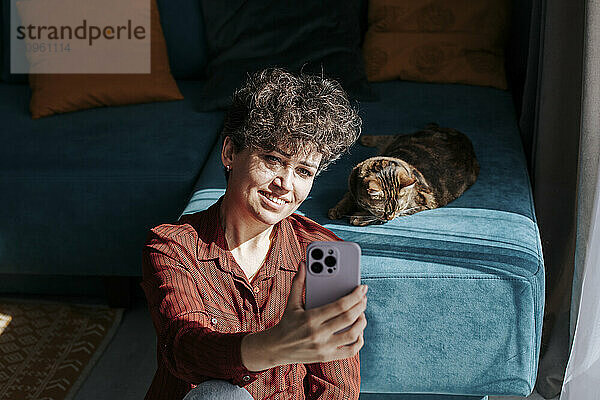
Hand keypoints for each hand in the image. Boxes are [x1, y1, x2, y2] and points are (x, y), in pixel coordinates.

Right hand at [241, 261, 366, 370]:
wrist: (276, 349)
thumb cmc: (286, 322)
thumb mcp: (291, 302)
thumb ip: (298, 282)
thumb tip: (303, 263)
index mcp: (310, 318)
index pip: (340, 305)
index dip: (355, 295)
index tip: (362, 288)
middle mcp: (318, 333)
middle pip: (349, 318)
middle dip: (361, 305)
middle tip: (364, 297)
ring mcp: (323, 347)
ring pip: (352, 334)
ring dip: (362, 322)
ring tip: (362, 312)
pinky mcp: (326, 357)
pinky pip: (350, 351)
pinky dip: (359, 341)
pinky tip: (359, 332)